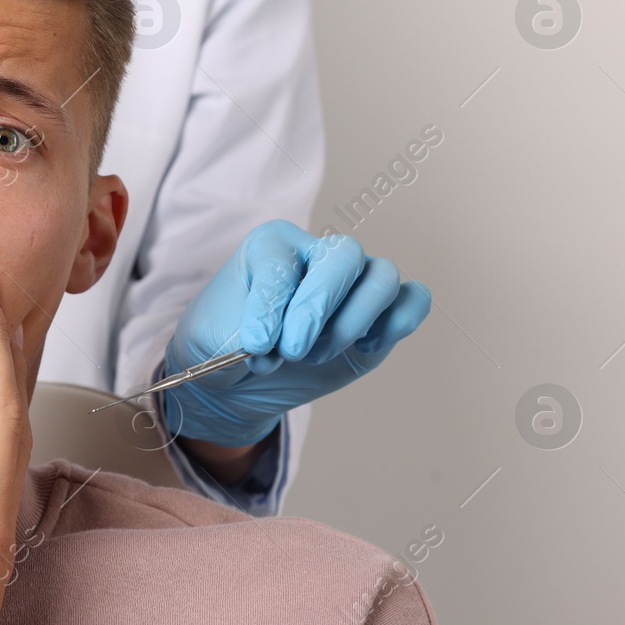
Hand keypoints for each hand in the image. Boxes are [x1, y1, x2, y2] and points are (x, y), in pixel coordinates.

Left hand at [161, 220, 431, 446]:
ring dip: (353, 321)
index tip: (255, 344)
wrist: (240, 379)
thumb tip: (273, 344)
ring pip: (382, 276)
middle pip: (343, 255)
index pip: (282, 260)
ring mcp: (353, 282)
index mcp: (271, 245)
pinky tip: (363, 348)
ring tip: (315, 354)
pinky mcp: (379, 315)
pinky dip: (398, 322)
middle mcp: (318, 254)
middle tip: (292, 349)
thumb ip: (238, 334)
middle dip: (318, 307)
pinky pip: (413, 299)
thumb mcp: (211, 339)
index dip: (270, 304)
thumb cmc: (224, 346)